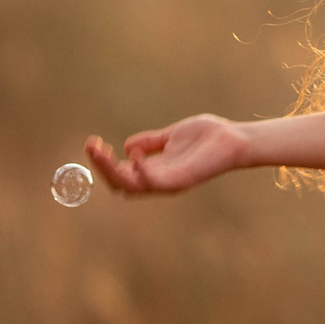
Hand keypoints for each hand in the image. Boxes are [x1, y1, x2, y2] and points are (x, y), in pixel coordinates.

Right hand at [84, 116, 250, 195]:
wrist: (233, 139)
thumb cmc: (207, 136)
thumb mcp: (171, 136)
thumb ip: (150, 142)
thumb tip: (126, 147)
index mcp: (154, 171)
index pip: (120, 174)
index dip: (103, 162)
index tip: (94, 142)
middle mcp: (158, 181)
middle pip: (119, 184)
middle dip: (100, 167)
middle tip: (91, 146)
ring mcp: (168, 183)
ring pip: (129, 187)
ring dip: (111, 171)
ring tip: (100, 151)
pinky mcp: (180, 181)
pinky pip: (153, 184)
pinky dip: (140, 172)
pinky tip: (134, 155)